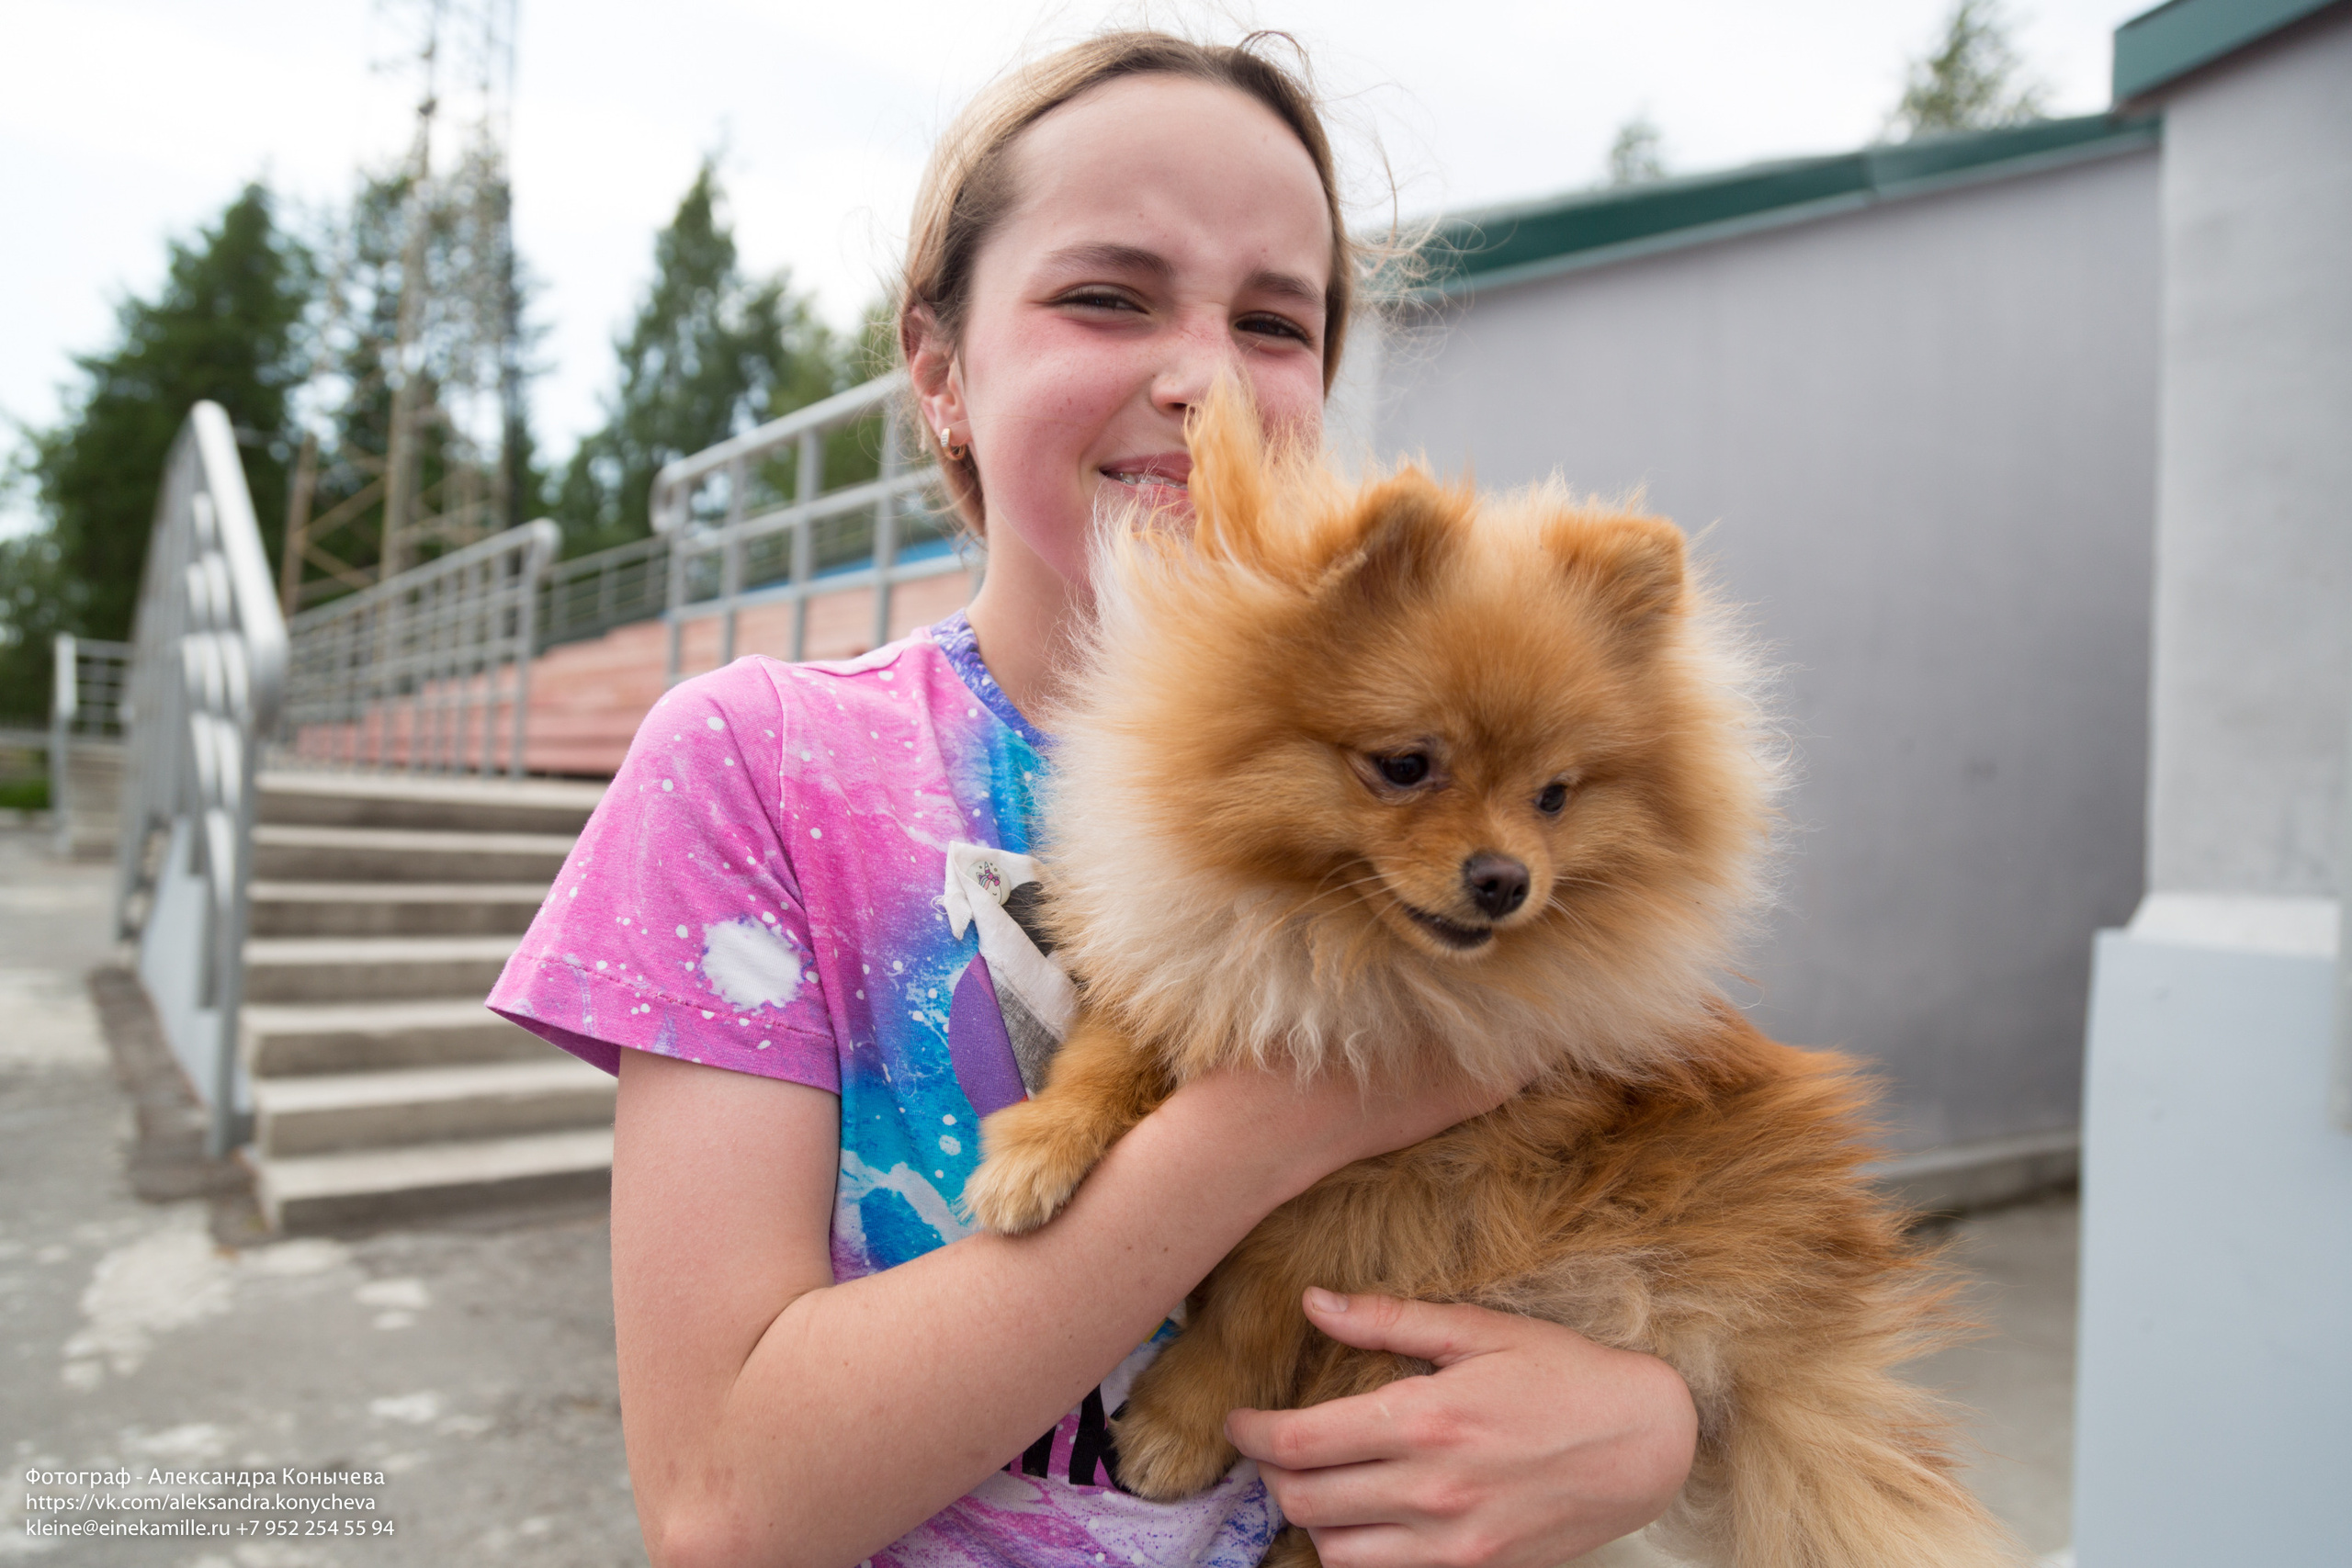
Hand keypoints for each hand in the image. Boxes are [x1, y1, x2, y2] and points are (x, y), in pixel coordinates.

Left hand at [1224, 1290, 1696, 1567]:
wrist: (1645, 1445)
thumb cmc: (1564, 1375)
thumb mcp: (1479, 1329)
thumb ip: (1388, 1320)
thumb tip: (1315, 1301)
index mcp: (1426, 1418)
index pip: (1301, 1442)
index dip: (1252, 1434)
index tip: (1239, 1420)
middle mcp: (1432, 1489)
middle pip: (1304, 1501)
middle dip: (1271, 1474)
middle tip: (1272, 1448)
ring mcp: (1454, 1542)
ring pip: (1335, 1552)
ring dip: (1310, 1519)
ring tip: (1317, 1483)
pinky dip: (1356, 1553)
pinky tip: (1362, 1519)